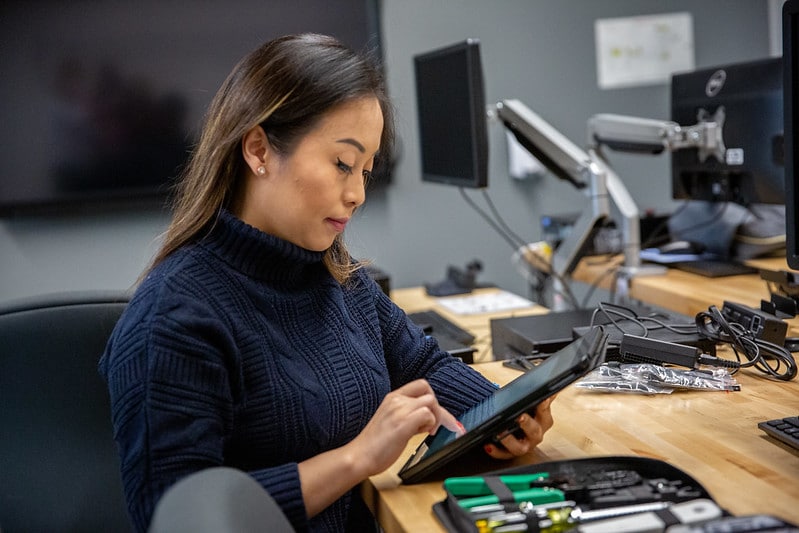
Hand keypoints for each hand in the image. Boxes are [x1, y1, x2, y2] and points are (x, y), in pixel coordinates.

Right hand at [348, 379, 463, 475]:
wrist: (359, 456)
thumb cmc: (374, 445)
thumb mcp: (392, 423)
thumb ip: (409, 417)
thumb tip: (427, 419)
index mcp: (393, 398)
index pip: (420, 386)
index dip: (432, 398)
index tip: (437, 414)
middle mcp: (396, 400)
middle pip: (428, 391)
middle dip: (437, 408)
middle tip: (434, 425)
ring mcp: (399, 410)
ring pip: (430, 402)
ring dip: (435, 418)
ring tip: (426, 432)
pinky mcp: (403, 423)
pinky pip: (427, 414)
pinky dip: (430, 424)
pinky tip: (421, 434)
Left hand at [483, 395, 555, 459]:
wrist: (516, 428)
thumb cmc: (526, 413)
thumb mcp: (534, 402)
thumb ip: (543, 395)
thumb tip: (553, 387)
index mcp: (543, 420)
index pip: (544, 411)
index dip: (544, 406)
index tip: (542, 399)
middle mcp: (536, 434)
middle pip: (534, 431)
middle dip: (527, 424)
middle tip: (520, 416)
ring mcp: (524, 445)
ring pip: (520, 447)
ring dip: (509, 440)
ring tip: (499, 433)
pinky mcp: (511, 453)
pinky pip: (504, 454)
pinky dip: (496, 451)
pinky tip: (488, 445)